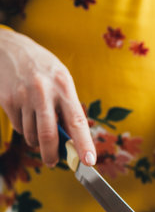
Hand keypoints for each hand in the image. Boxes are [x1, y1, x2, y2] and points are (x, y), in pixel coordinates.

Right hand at [0, 28, 95, 166]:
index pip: (76, 121)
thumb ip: (67, 107)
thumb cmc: (42, 67)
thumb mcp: (61, 79)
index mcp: (63, 85)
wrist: (7, 48)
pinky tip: (27, 117)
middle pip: (48, 135)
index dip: (83, 144)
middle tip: (54, 163)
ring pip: (32, 135)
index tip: (89, 161)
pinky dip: (25, 130)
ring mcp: (23, 97)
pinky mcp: (8, 101)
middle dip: (52, 155)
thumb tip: (71, 139)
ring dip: (37, 142)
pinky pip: (19, 128)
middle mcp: (43, 91)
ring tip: (39, 131)